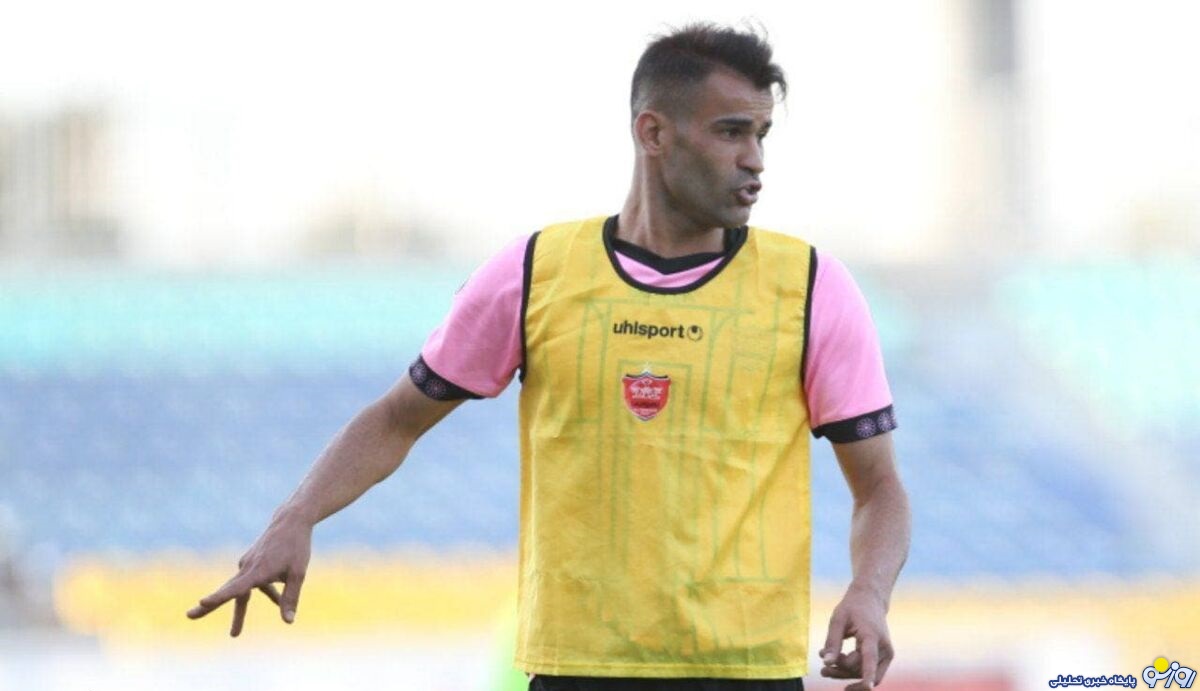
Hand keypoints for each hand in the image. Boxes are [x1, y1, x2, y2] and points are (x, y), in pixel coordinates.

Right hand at [186, 510, 312, 636]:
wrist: (291, 521)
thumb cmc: (297, 547)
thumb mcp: (298, 574)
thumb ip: (291, 598)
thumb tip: (288, 622)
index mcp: (258, 571)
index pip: (237, 587)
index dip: (219, 596)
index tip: (202, 601)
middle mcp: (247, 567)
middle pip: (227, 590)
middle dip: (209, 605)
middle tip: (188, 616)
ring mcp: (247, 564)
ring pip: (240, 591)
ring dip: (239, 612)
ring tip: (234, 634)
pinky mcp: (252, 563)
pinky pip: (255, 583)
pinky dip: (266, 591)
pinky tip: (277, 600)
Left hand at [819, 585, 894, 689]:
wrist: (871, 600)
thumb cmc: (852, 608)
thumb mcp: (838, 620)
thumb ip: (832, 642)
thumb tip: (826, 663)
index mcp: (872, 635)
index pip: (869, 658)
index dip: (867, 675)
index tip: (867, 688)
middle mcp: (884, 647)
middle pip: (861, 670)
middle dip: (840, 672)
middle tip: (822, 670)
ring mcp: (887, 654)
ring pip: (866, 674)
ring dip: (846, 674)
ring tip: (826, 670)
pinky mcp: (885, 658)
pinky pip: (870, 672)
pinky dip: (854, 672)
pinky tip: (838, 666)